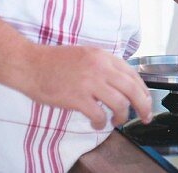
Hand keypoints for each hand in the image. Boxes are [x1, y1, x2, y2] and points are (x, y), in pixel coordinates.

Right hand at [15, 44, 151, 129]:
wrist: (30, 64)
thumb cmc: (55, 61)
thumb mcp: (87, 55)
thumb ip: (105, 66)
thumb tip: (121, 82)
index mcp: (104, 56)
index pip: (133, 74)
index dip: (143, 90)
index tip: (147, 101)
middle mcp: (100, 67)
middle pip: (132, 89)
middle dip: (143, 105)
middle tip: (146, 117)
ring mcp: (89, 82)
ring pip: (119, 103)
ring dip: (122, 116)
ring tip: (117, 121)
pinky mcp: (76, 97)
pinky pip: (98, 114)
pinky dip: (101, 122)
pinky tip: (97, 124)